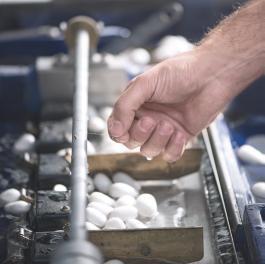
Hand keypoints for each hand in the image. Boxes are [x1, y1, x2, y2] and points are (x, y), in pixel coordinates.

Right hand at [107, 49, 242, 161]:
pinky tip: (179, 133)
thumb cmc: (181, 72)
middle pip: (132, 142)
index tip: (124, 131)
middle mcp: (148, 119)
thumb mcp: (145, 83)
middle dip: (140, 135)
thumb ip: (126, 105)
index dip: (118, 133)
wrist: (212, 75)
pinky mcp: (180, 137)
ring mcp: (163, 129)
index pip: (118, 128)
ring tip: (169, 124)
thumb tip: (116, 129)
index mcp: (136, 106)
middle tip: (152, 120)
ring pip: (149, 151)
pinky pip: (169, 155)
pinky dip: (173, 148)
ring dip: (158, 140)